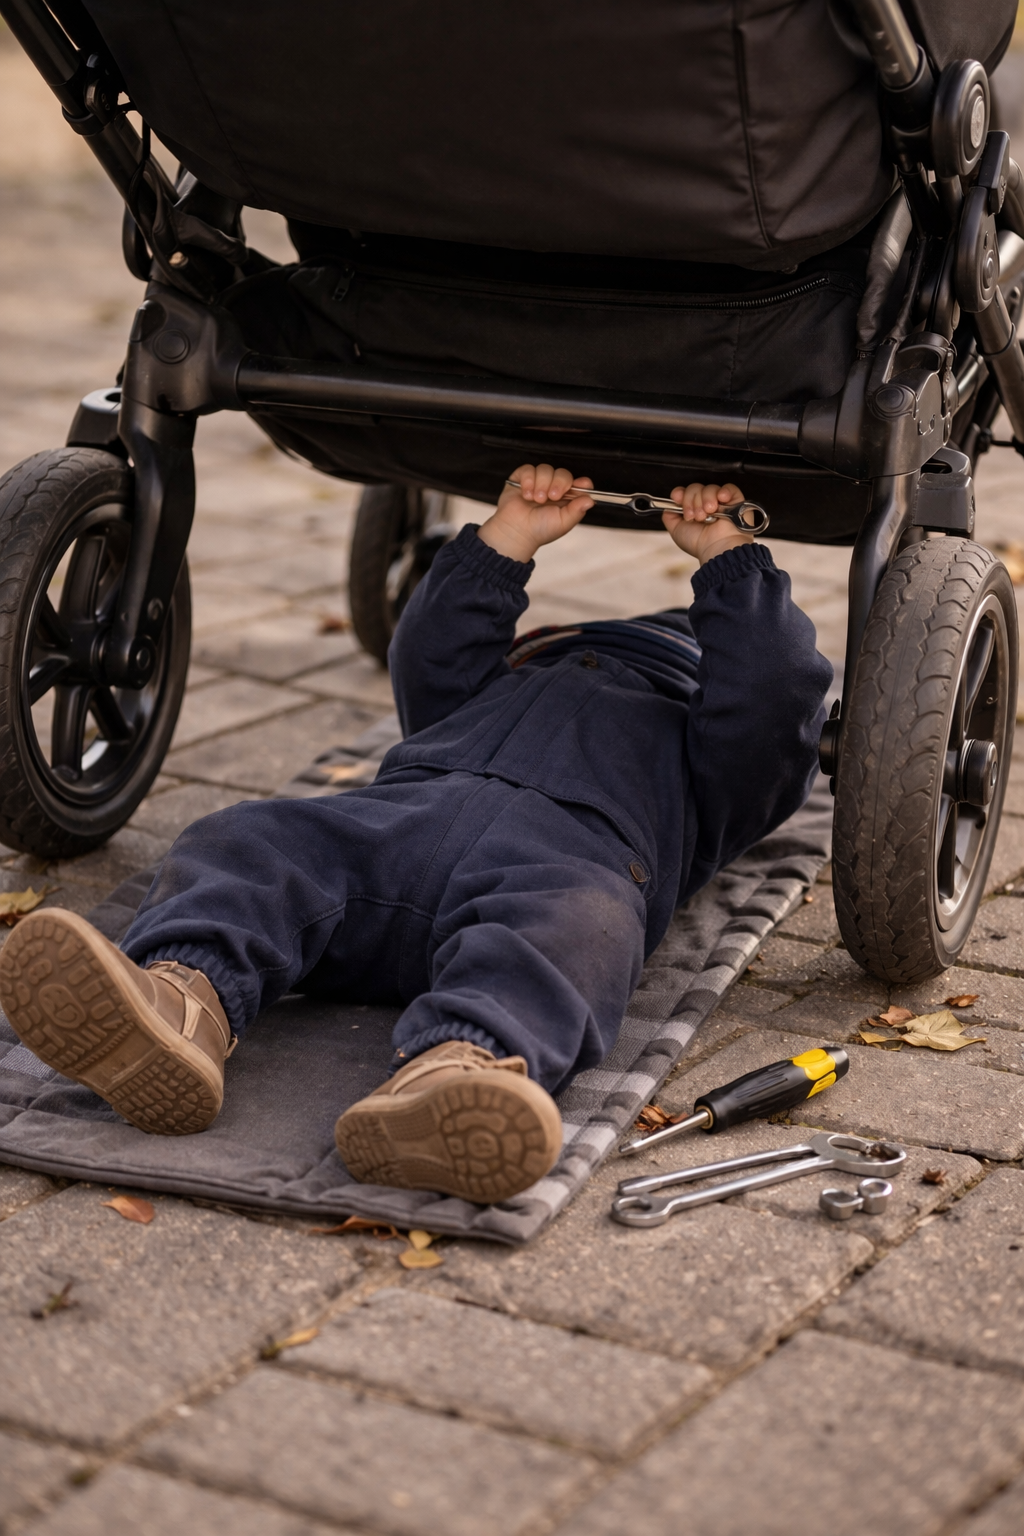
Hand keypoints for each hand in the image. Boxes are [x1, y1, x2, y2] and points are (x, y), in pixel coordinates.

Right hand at [478, 464, 593, 562]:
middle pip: (563, 473)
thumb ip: (577, 510)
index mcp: (567, 499)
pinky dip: (528, 481)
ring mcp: (538, 482)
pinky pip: (529, 469)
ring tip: (536, 499)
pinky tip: (526, 494)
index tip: (579, 486)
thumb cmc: (539, 530)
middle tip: (551, 497)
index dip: (581, 483)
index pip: (580, 483)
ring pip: (545, 469)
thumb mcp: (563, 522)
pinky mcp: (523, 478)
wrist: (516, 532)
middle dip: (558, 483)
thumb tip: (590, 499)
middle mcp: (554, 488)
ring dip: (541, 484)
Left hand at [662, 482, 754, 564]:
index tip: (677, 499)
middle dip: (691, 501)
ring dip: (705, 501)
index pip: (685, 492)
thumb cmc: (699, 544)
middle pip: (695, 488)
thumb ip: (669, 516)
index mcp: (694, 510)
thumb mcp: (676, 531)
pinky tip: (720, 501)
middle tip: (696, 516)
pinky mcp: (736, 501)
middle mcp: (706, 505)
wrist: (717, 549)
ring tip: (708, 515)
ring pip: (709, 488)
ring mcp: (721, 502)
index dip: (680, 493)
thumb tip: (669, 504)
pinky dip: (723, 492)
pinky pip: (729, 488)